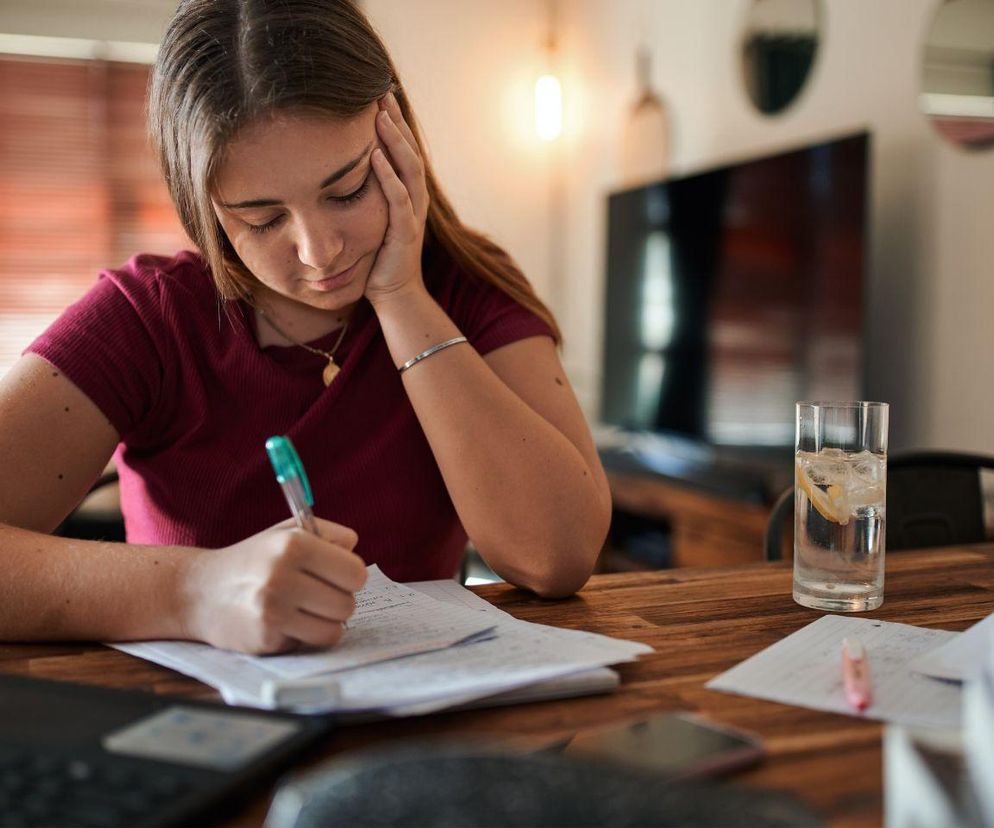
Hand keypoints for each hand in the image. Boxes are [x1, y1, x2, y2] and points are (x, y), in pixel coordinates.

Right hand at [180, 518, 367, 654]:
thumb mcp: (285, 533)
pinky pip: (310, 643)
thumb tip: (355, 546)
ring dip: (324, 622)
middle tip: (316, 596)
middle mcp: (282, 575)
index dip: (349, 577)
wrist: (197, 591)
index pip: (355, 572)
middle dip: (337, 601)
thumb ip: (326, 534)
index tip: (336, 577)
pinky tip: (283, 623)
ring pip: (334, 628)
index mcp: (294, 544)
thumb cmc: (251, 561)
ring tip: (304, 611)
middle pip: (347, 603)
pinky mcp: (265, 637)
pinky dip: (303, 636)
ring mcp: (273, 609)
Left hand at [365, 91, 429, 307]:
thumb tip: (336, 172)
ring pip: (409, 169)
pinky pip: (399, 198)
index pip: (403, 151)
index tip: (378, 98)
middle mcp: (415, 200)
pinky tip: (376, 155)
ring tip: (379, 116)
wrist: (393, 295)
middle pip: (410, 151)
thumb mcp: (369, 220)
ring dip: (394, 141)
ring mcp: (413, 215)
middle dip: (396, 122)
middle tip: (381, 93)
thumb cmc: (377, 259)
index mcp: (407, 195)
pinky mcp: (405, 232)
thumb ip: (363, 196)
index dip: (394, 124)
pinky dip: (388, 175)